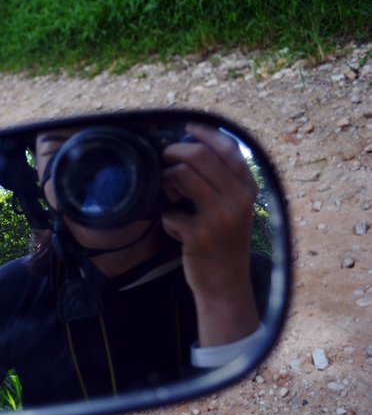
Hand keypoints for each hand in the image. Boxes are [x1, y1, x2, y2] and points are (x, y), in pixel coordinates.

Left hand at [161, 123, 259, 345]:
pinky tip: (177, 231)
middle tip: (165, 163)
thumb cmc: (225, 243)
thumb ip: (221, 182)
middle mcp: (239, 198)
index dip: (205, 133)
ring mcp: (220, 216)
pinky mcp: (200, 234)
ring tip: (172, 198)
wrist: (226, 286)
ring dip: (167, 183)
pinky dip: (167, 220)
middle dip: (173, 153)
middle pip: (197, 155)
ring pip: (179, 174)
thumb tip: (190, 150)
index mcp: (249, 189)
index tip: (188, 128)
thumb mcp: (234, 209)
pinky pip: (169, 212)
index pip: (228, 148)